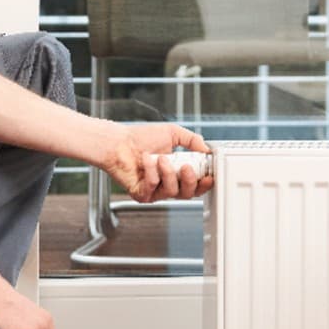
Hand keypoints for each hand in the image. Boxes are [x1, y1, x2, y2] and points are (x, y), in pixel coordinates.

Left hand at [95, 123, 213, 203]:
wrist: (118, 142)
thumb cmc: (140, 138)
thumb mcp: (173, 133)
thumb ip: (192, 140)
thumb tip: (207, 150)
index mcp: (177, 171)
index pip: (196, 184)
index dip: (204, 183)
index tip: (209, 176)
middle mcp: (167, 183)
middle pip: (188, 194)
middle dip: (190, 181)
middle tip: (186, 167)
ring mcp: (155, 191)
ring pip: (172, 192)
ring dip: (168, 174)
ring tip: (161, 158)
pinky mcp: (142, 194)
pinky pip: (153, 188)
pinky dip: (151, 173)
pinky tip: (146, 160)